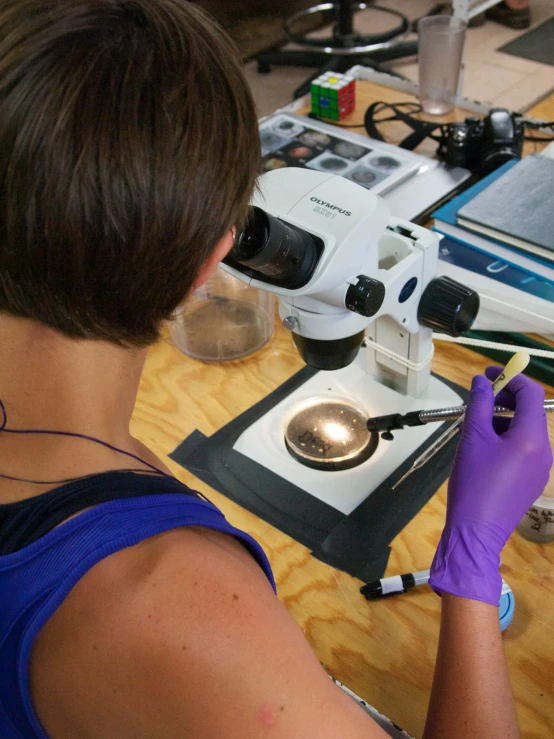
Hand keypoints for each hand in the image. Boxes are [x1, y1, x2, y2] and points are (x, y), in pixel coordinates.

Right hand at [429, 367, 552, 604]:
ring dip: (503, 420)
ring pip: (525, 431)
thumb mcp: (473, 437)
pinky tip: (483, 450)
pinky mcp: (532, 481)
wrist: (476, 531)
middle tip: (479, 399)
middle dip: (506, 399)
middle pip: (530, 412)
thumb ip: (479, 404)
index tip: (488, 375)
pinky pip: (523, 450)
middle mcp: (544, 450)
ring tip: (475, 428)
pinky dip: (506, 440)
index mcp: (533, 437)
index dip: (511, 378)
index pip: (532, 394)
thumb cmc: (474, 481)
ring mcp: (541, 468)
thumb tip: (482, 381)